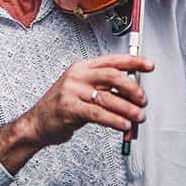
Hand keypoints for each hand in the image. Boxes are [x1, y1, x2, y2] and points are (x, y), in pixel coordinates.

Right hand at [27, 54, 150, 145]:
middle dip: (133, 88)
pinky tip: (124, 125)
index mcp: (82, 67)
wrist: (36, 123)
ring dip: (128, 109)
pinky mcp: (69, 109)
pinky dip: (115, 120)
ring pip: (108, 97)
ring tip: (138, 117)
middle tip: (143, 100)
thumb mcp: (81, 90)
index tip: (149, 66)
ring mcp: (72, 91)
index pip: (112, 60)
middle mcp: (77, 76)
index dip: (133, 62)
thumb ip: (104, 88)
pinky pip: (98, 114)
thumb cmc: (61, 107)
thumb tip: (133, 94)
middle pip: (113, 76)